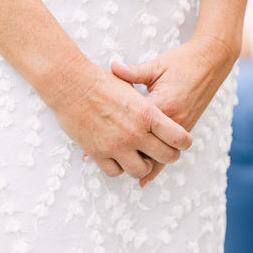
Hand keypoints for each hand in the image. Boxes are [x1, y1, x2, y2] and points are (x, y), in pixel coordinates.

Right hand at [42, 54, 192, 181]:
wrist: (69, 84)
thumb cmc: (99, 80)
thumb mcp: (130, 85)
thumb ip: (146, 102)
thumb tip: (160, 110)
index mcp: (147, 113)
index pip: (177, 136)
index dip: (183, 142)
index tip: (182, 142)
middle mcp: (135, 132)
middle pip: (164, 156)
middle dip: (168, 156)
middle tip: (166, 152)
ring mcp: (116, 145)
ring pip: (140, 170)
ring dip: (143, 165)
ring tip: (142, 157)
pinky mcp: (97, 153)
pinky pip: (115, 172)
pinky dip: (119, 167)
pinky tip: (120, 157)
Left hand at [112, 34, 237, 185]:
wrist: (212, 61)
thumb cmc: (183, 61)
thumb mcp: (157, 65)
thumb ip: (134, 71)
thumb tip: (113, 66)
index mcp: (162, 105)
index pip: (134, 126)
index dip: (111, 130)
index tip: (92, 135)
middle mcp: (173, 121)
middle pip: (145, 148)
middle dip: (123, 154)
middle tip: (97, 158)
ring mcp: (182, 126)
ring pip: (159, 157)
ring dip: (140, 164)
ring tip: (117, 170)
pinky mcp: (187, 127)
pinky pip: (170, 152)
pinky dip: (157, 165)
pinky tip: (144, 177)